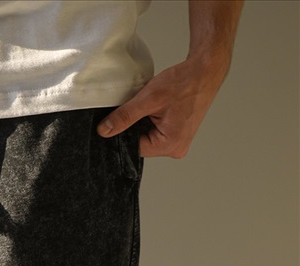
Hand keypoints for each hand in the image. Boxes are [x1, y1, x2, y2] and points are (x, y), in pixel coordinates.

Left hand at [97, 56, 228, 158]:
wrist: (206, 71)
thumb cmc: (184, 82)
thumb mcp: (149, 99)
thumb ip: (125, 116)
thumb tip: (104, 131)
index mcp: (169, 145)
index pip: (134, 147)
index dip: (124, 132)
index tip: (121, 118)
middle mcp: (175, 149)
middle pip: (142, 143)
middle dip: (136, 126)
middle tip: (142, 107)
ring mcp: (178, 143)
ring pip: (148, 137)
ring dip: (145, 122)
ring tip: (153, 106)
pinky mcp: (179, 135)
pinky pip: (157, 133)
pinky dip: (153, 120)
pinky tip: (158, 108)